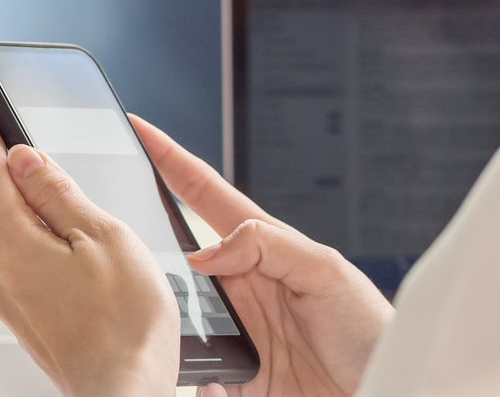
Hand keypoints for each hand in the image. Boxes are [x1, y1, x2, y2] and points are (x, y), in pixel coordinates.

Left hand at [0, 92, 179, 396]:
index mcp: (14, 243)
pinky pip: (35, 269)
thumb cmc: (125, 322)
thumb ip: (58, 193)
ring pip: (24, 238)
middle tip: (48, 147)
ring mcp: (15, 301)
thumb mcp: (102, 237)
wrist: (126, 394)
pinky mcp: (32, 321)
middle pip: (4, 203)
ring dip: (46, 217)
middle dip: (23, 173)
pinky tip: (89, 263)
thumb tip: (22, 159)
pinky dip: (54, 251)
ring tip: (90, 220)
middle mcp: (2, 273)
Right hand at [130, 115, 394, 396]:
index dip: (171, 160)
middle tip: (115, 232)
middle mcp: (237, 285)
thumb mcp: (328, 271)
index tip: (139, 129)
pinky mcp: (229, 374)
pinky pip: (193, 374)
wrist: (384, 389)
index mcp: (260, 248)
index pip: (204, 195)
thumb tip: (206, 252)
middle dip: (142, 243)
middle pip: (174, 255)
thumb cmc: (367, 329)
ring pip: (173, 315)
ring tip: (162, 323)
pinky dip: (197, 379)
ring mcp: (230, 328)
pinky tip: (213, 381)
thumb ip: (270, 246)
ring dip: (164, 318)